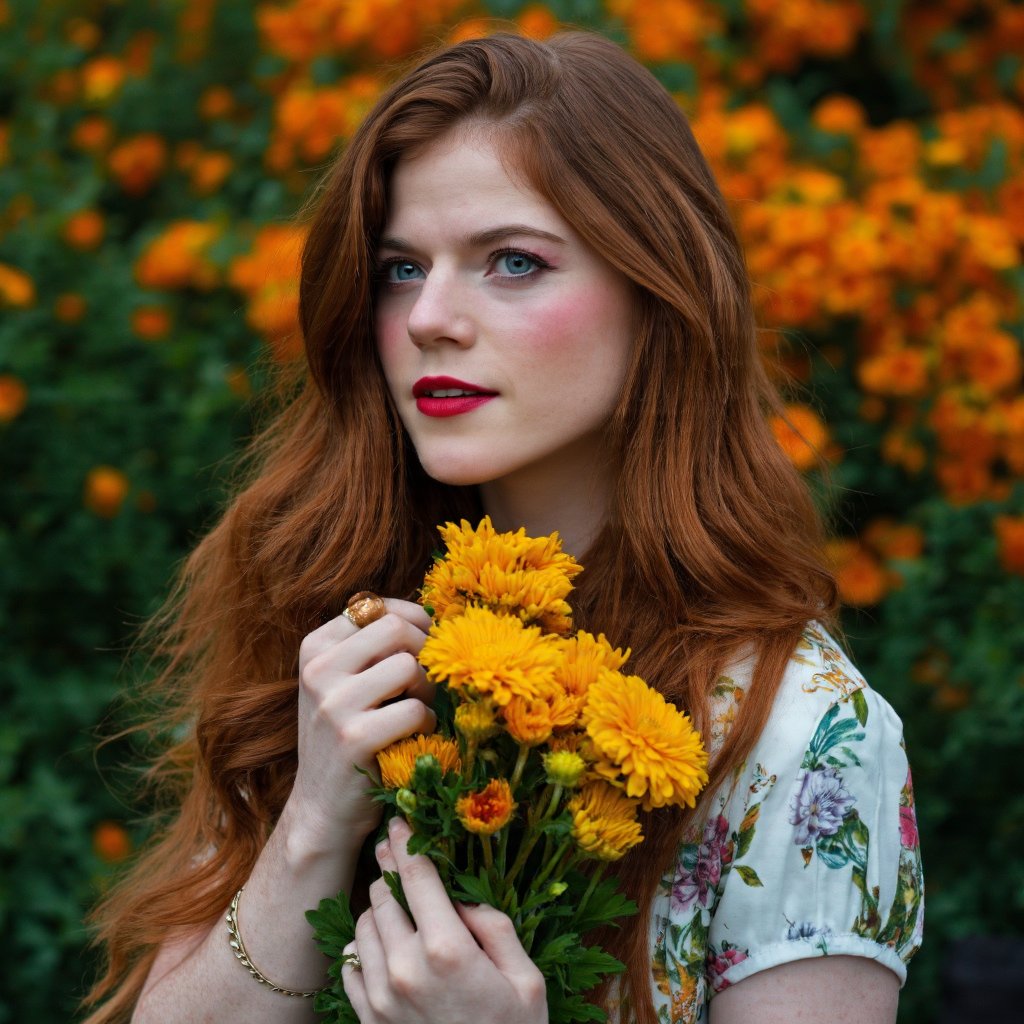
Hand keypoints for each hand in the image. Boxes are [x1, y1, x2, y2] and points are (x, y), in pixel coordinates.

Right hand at [282, 599, 435, 853]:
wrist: (322, 809)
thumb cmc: (347, 735)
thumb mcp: (344, 682)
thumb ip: (374, 646)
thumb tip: (433, 613)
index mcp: (314, 647)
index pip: (376, 606)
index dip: (413, 621)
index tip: (425, 646)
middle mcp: (317, 670)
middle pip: (396, 628)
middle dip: (424, 652)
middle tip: (428, 682)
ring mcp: (332, 705)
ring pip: (409, 667)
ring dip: (428, 690)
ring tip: (418, 710)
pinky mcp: (353, 739)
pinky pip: (415, 710)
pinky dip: (427, 722)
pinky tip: (415, 736)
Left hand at [344, 817, 547, 1023]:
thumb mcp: (525, 977)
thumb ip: (494, 926)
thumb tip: (461, 898)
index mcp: (447, 950)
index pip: (416, 875)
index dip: (406, 841)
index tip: (400, 820)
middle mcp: (404, 968)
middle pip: (382, 894)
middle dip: (393, 874)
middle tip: (402, 860)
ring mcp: (379, 996)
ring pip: (362, 924)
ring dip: (379, 908)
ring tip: (402, 909)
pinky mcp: (366, 1019)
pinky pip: (349, 963)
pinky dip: (363, 946)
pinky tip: (386, 947)